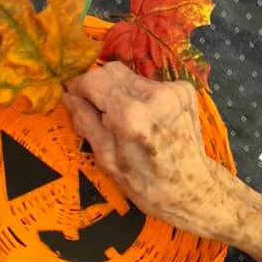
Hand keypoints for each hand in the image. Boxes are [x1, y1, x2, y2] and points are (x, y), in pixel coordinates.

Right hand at [64, 62, 229, 236]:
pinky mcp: (185, 90)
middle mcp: (155, 96)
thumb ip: (87, 123)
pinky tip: (145, 120)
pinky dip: (140, 97)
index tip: (73, 97)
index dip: (78, 86)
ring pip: (130, 76)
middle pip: (112, 71)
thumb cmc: (147, 184)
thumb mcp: (108, 160)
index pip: (94, 80)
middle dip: (98, 86)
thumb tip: (68, 97)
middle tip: (95, 110)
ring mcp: (174, 90)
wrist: (193, 190)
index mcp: (132, 116)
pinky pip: (149, 84)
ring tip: (123, 120)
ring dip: (119, 92)